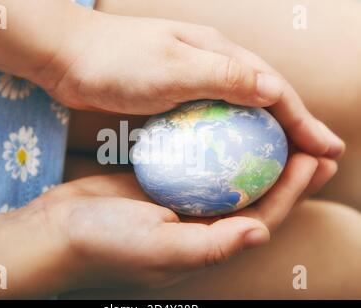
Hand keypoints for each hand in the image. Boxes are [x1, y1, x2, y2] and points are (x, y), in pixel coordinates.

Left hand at [33, 7, 344, 158]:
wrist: (69, 58)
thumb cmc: (115, 62)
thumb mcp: (172, 68)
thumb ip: (223, 77)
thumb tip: (273, 91)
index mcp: (219, 53)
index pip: (273, 89)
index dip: (303, 120)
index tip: (328, 149)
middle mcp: (212, 66)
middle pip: (263, 101)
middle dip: (294, 129)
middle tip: (320, 161)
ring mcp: (192, 84)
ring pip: (240, 114)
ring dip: (266, 138)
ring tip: (286, 165)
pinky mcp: (173, 100)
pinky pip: (212, 123)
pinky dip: (231, 141)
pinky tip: (236, 159)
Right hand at [39, 152, 334, 290]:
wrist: (58, 230)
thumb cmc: (105, 244)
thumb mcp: (158, 248)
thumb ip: (211, 245)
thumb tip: (261, 234)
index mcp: (205, 245)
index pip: (261, 219)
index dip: (291, 193)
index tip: (312, 161)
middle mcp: (199, 225)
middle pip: (251, 196)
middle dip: (283, 172)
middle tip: (309, 142)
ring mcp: (180, 202)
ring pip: (228, 177)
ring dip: (253, 155)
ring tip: (275, 128)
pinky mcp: (162, 183)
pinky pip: (198, 162)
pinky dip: (217, 145)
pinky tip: (229, 125)